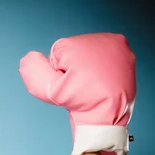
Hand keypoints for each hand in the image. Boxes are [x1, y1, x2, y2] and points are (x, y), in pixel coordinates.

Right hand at [19, 33, 135, 154]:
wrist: (109, 117)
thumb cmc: (81, 104)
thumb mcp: (53, 90)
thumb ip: (35, 73)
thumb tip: (26, 58)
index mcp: (82, 44)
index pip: (58, 55)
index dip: (60, 73)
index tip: (72, 86)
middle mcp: (102, 38)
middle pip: (76, 52)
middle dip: (75, 68)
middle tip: (84, 87)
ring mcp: (118, 45)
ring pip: (91, 55)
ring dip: (90, 68)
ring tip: (96, 85)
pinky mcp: (128, 54)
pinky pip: (108, 57)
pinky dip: (104, 68)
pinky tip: (105, 80)